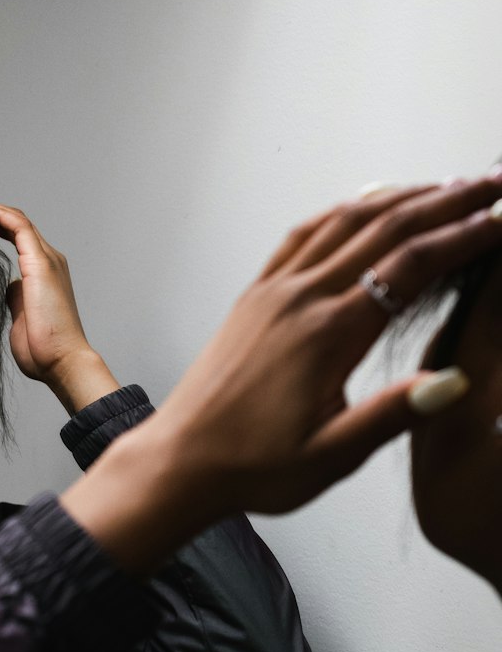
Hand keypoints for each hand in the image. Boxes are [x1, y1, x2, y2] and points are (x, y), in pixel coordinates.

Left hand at [0, 200, 118, 412]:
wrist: (61, 363)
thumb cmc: (41, 350)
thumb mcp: (19, 318)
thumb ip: (14, 299)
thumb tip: (7, 289)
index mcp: (40, 270)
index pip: (10, 232)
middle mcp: (46, 258)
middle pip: (9, 220)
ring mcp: (46, 258)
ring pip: (11, 216)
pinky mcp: (41, 262)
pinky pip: (16, 224)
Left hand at [62, 176, 501, 570]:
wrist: (181, 461)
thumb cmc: (251, 466)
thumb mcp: (331, 456)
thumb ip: (392, 416)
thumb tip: (454, 383)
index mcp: (327, 334)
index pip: (411, 266)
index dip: (464, 236)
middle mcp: (299, 299)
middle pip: (385, 229)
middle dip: (447, 201)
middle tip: (492, 186)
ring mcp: (273, 292)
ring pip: (344, 222)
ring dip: (400, 197)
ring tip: (445, 185)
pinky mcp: (255, 297)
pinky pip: (303, 236)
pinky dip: (342, 211)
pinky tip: (364, 204)